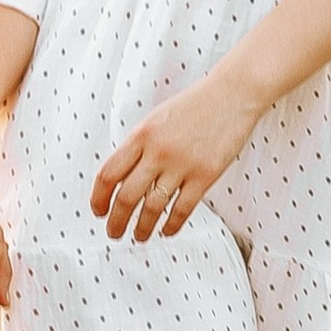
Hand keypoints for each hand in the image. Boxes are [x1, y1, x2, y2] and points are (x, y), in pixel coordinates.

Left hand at [92, 66, 267, 241]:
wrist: (232, 94)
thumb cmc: (195, 105)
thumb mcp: (156, 118)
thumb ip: (139, 146)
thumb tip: (123, 178)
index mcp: (141, 135)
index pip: (108, 174)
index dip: (98, 198)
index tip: (98, 210)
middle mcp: (157, 151)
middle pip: (127, 197)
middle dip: (116, 221)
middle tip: (114, 232)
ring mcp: (182, 164)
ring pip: (153, 208)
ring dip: (142, 228)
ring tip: (139, 236)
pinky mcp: (205, 175)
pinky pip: (182, 209)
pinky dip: (171, 225)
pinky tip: (167, 230)